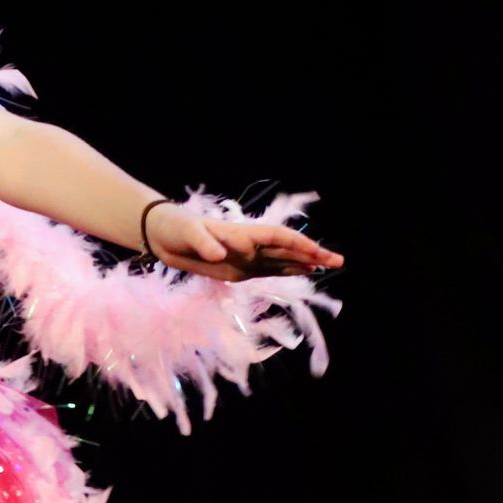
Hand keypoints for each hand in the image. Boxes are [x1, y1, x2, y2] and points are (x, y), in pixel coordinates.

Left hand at [144, 205, 343, 282]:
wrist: (164, 236)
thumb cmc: (177, 229)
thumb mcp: (189, 235)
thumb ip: (206, 243)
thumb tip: (220, 253)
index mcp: (244, 234)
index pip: (279, 238)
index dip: (300, 245)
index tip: (318, 254)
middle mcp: (251, 244)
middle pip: (288, 249)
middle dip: (313, 254)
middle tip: (338, 261)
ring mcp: (247, 257)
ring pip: (283, 260)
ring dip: (304, 263)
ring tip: (327, 267)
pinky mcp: (239, 269)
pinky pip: (269, 270)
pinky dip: (287, 271)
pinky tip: (302, 273)